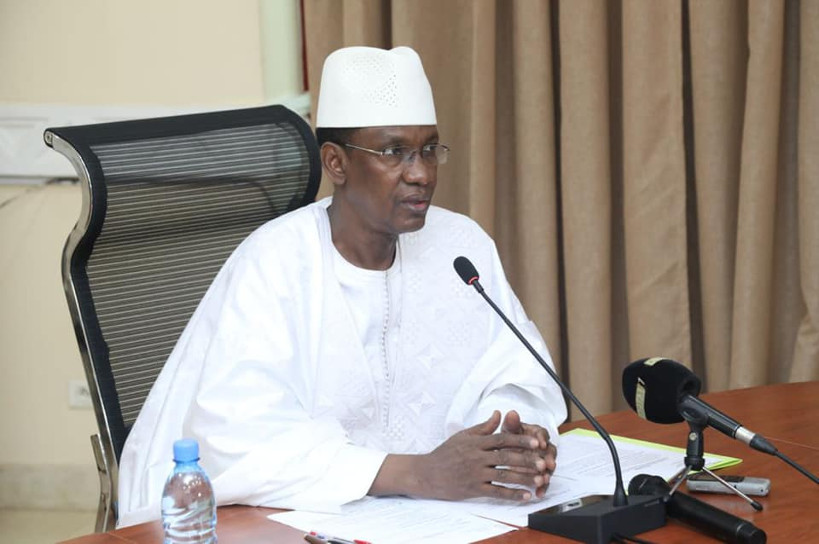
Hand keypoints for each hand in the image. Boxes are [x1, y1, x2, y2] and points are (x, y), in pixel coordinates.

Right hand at [370, 410, 548, 500]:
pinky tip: (524, 496)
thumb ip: (483, 427)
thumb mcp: (462, 436)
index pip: (502, 439)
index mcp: (476, 442)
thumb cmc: (445, 453)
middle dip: (527, 460)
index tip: (537, 441)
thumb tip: (499, 414)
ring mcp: (475, 473)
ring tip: (539, 480)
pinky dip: (511, 494)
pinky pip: (495, 492)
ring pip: (503, 475)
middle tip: (544, 462)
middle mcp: (476, 457)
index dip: (521, 440)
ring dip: (523, 478)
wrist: (426, 473)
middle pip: (506, 457)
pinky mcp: (473, 488)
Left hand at [501, 410, 556, 497]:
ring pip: (548, 467)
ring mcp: (542, 461)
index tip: (539, 443)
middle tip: (548, 464)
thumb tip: (511, 413)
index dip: (542, 438)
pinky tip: (538, 493)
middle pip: (550, 452)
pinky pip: (543, 481)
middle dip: (549, 458)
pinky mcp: (539, 473)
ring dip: (547, 473)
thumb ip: (511, 423)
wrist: (505, 450)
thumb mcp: (508, 430)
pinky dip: (542, 487)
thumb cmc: (509, 438)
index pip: (542, 433)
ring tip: (543, 479)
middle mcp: (542, 447)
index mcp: (536, 434)